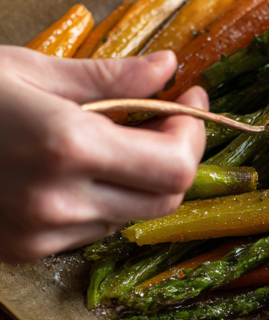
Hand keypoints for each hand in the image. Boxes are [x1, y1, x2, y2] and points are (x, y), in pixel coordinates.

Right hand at [0, 48, 204, 264]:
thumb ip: (108, 78)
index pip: (173, 165)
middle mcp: (59, 198)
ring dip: (137, 183)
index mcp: (66, 144)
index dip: (192, 135)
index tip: (187, 102)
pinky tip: (74, 170)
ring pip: (129, 219)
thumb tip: (167, 68)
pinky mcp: (25, 251)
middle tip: (166, 121)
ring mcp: (41, 232)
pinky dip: (99, 202)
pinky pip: (88, 231)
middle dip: (176, 160)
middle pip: (163, 201)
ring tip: (114, 140)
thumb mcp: (29, 68)